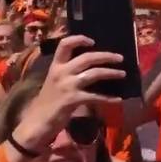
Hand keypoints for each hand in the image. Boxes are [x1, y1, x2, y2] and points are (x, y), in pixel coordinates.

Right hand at [13, 35, 124, 149]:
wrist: (38, 121)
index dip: (79, 39)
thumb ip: (69, 72)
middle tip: (120, 58)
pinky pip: (95, 96)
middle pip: (86, 58)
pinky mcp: (73, 100)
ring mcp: (67, 86)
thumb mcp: (55, 81)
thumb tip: (93, 65)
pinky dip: (108, 98)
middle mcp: (61, 72)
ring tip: (123, 74)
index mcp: (56, 66)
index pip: (65, 44)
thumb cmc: (49, 101)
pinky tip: (118, 100)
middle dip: (105, 56)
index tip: (93, 41)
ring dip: (111, 73)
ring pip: (94, 73)